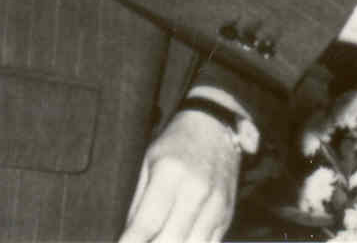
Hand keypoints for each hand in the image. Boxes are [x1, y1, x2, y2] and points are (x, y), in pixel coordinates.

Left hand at [119, 109, 239, 242]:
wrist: (216, 125)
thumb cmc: (176, 143)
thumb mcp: (148, 163)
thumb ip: (138, 204)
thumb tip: (130, 237)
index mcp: (170, 174)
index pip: (147, 224)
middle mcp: (196, 191)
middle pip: (170, 241)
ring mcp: (216, 204)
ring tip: (158, 242)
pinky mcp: (227, 214)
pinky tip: (178, 240)